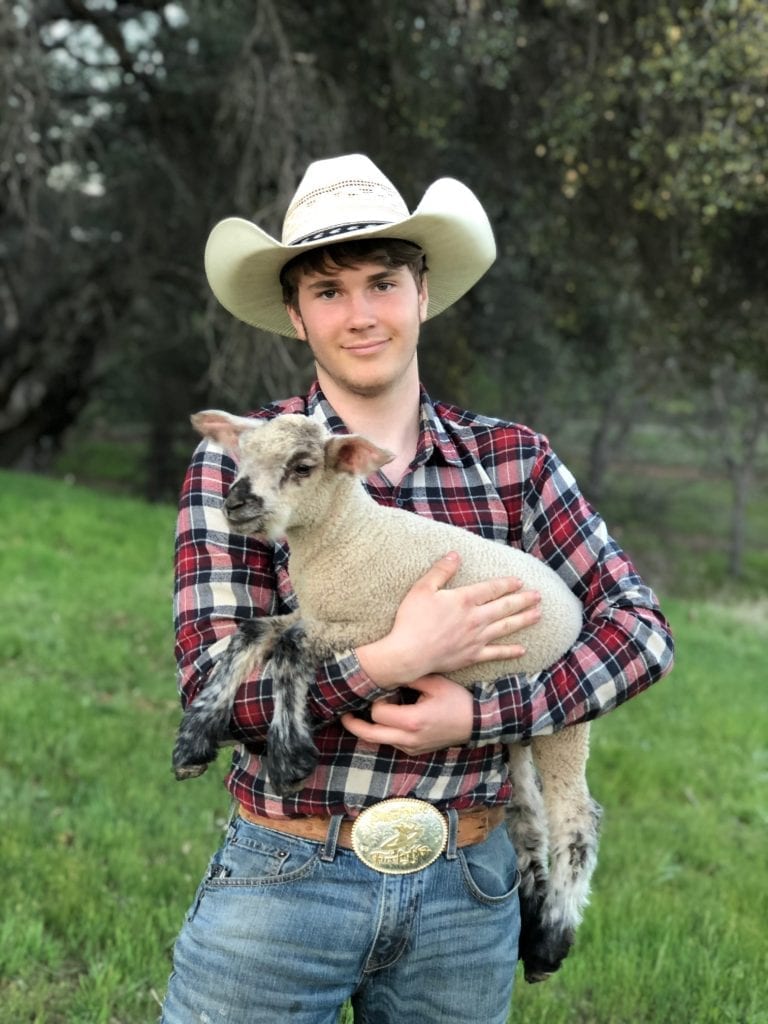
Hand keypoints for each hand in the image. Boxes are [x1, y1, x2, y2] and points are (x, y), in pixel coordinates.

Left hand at [340, 675, 473, 755]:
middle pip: (370, 735)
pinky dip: (384, 731)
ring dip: (371, 727)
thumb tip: (387, 673)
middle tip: (343, 713)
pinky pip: (391, 743)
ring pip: (379, 740)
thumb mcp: (434, 682)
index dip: (376, 701)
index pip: (378, 714)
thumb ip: (408, 678)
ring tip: (368, 712)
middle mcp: (409, 740)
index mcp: (413, 721)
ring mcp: (411, 749)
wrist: (477, 723)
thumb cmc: (456, 701)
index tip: (385, 690)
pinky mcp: (414, 752)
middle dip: (353, 724)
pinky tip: (390, 717)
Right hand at [356, 551, 541, 687]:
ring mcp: (476, 638)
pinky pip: (496, 653)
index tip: (520, 581)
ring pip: (506, 627)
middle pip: (505, 606)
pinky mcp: (472, 656)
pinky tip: (522, 650)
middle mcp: (475, 618)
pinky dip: (510, 651)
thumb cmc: (412, 619)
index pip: (491, 589)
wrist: (409, 653)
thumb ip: (441, 571)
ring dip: (523, 620)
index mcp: (464, 599)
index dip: (507, 584)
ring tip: (538, 615)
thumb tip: (455, 554)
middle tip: (538, 596)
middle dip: (523, 600)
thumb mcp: (422, 588)